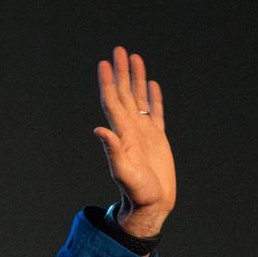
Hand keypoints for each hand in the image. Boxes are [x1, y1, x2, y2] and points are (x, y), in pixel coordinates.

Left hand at [94, 46, 175, 237]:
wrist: (151, 206)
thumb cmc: (138, 193)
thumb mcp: (124, 172)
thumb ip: (113, 151)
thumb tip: (100, 130)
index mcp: (123, 134)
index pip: (112, 102)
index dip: (108, 82)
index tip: (104, 63)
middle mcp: (131, 130)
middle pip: (124, 94)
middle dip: (121, 72)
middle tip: (119, 50)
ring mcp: (144, 133)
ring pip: (138, 99)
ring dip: (135, 78)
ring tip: (134, 58)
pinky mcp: (157, 139)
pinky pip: (155, 112)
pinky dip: (153, 98)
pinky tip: (151, 85)